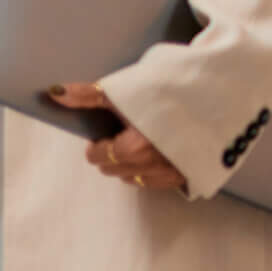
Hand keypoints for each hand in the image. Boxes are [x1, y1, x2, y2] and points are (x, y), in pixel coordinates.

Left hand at [48, 83, 188, 192]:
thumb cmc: (169, 87)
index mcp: (136, 147)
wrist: (217, 91)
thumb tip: (54, 92)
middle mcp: (155, 165)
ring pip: (136, 179)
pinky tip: (155, 153)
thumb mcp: (125, 88)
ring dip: (129, 165)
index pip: (100, 156)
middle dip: (110, 155)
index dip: (97, 144)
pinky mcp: (192, 175)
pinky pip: (160, 182)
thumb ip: (87, 95)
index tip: (102, 134)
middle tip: (119, 135)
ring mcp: (175, 173)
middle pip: (115, 170)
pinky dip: (151, 171)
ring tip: (136, 142)